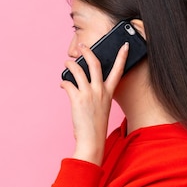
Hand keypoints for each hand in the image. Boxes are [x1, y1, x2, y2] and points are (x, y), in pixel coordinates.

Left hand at [61, 42, 128, 165]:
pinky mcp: (77, 99)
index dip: (122, 56)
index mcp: (108, 92)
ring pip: (78, 70)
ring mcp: (89, 94)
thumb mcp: (102, 107)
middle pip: (95, 64)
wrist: (92, 140)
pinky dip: (63, 82)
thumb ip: (97, 94)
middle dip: (87, 52)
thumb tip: (83, 83)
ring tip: (66, 63)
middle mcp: (100, 91)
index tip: (124, 46)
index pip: (118, 70)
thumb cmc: (96, 125)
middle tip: (82, 46)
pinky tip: (62, 84)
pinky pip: (67, 84)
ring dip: (70, 65)